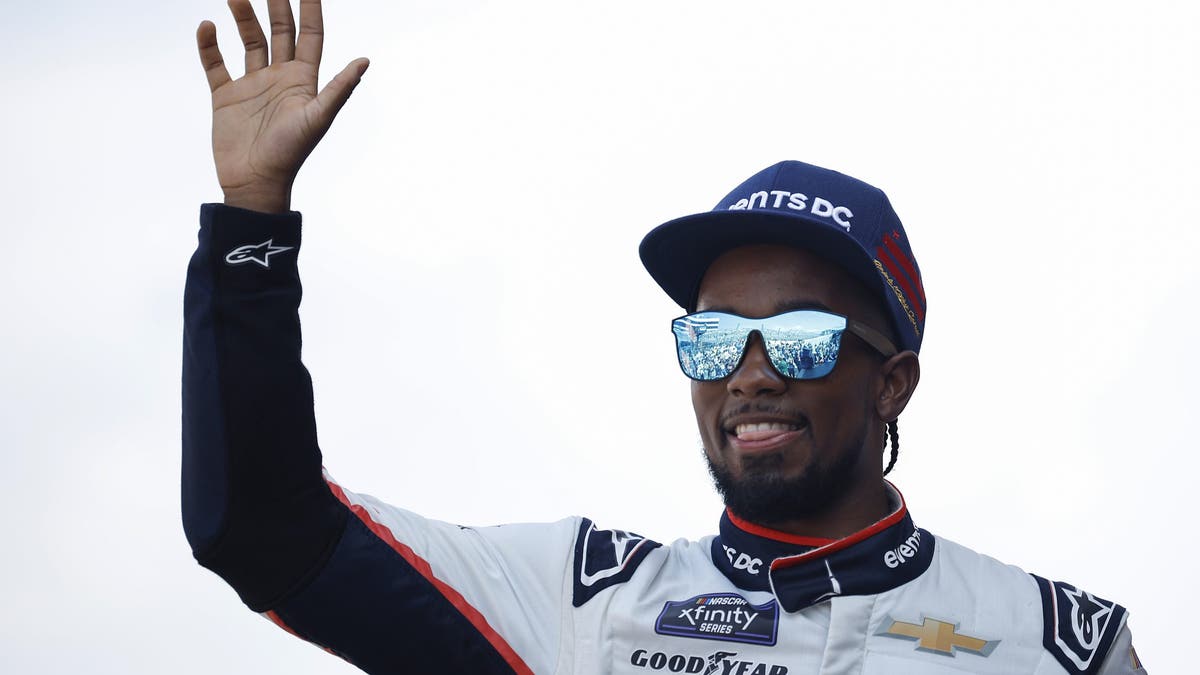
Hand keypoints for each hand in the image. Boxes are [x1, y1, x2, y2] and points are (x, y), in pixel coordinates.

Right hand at [197, 0, 368, 212]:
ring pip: (249, 41)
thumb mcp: (317, 118)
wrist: (255, 183)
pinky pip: (215, 64)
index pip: (310, 36)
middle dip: (276, 4)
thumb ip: (339, 88)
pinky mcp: (226, 96)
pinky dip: (209, 45)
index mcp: (303, 81)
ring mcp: (252, 85)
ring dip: (242, 17)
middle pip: (279, 31)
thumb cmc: (290, 154)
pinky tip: (207, 26)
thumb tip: (365, 61)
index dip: (310, 9)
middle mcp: (279, 78)